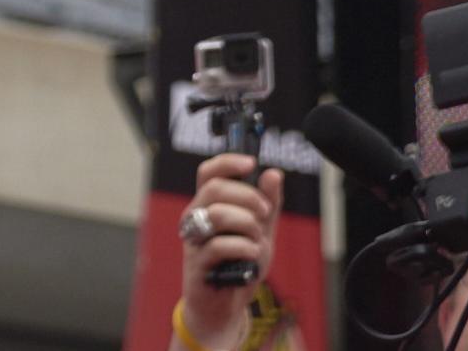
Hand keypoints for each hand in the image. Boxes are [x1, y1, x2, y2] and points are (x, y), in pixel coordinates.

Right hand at [178, 154, 284, 348]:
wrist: (226, 306)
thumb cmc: (239, 265)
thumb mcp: (261, 232)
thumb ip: (267, 204)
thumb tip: (273, 174)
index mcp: (208, 205)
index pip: (208, 172)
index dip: (227, 162)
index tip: (250, 163)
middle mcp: (195, 217)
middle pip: (214, 189)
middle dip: (247, 196)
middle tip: (264, 212)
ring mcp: (194, 240)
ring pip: (217, 214)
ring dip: (247, 225)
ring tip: (257, 240)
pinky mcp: (196, 263)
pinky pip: (220, 245)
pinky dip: (244, 248)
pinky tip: (252, 256)